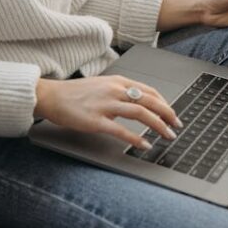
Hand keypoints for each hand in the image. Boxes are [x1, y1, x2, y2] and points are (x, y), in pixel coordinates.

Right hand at [35, 76, 182, 149]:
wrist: (50, 96)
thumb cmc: (74, 93)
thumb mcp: (101, 86)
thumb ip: (119, 92)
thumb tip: (137, 103)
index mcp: (116, 81)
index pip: (149, 90)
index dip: (165, 103)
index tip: (172, 114)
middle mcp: (113, 90)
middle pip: (150, 100)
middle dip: (168, 114)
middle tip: (177, 126)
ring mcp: (105, 105)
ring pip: (140, 113)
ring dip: (158, 126)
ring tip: (168, 136)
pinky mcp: (96, 120)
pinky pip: (121, 130)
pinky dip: (136, 139)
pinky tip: (144, 145)